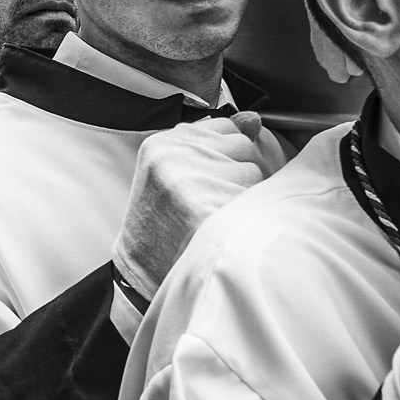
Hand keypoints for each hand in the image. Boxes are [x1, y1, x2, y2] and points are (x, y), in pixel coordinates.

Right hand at [112, 113, 269, 304]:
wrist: (142, 280)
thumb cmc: (162, 226)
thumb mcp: (175, 173)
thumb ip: (214, 141)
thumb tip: (254, 119)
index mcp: (162, 145)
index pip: (226, 127)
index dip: (228, 156)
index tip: (211, 179)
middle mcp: (174, 159)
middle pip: (244, 147)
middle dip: (240, 174)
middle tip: (214, 204)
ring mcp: (190, 185)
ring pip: (255, 173)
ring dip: (248, 197)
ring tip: (218, 218)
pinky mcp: (208, 213)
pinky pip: (257, 201)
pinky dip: (251, 218)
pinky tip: (227, 232)